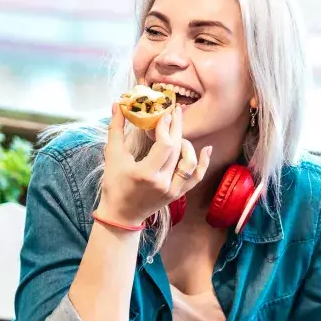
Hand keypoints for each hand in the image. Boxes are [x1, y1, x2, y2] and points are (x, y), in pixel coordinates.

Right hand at [97, 103, 211, 226]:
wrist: (121, 215)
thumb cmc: (114, 185)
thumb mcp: (112, 156)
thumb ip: (115, 129)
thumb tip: (117, 105)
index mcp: (146, 173)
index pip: (165, 146)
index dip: (166, 127)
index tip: (164, 114)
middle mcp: (163, 183)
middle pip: (177, 150)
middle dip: (177, 128)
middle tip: (176, 111)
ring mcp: (172, 190)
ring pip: (189, 163)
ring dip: (187, 145)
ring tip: (179, 133)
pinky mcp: (178, 194)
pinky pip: (196, 178)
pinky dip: (203, 163)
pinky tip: (207, 149)